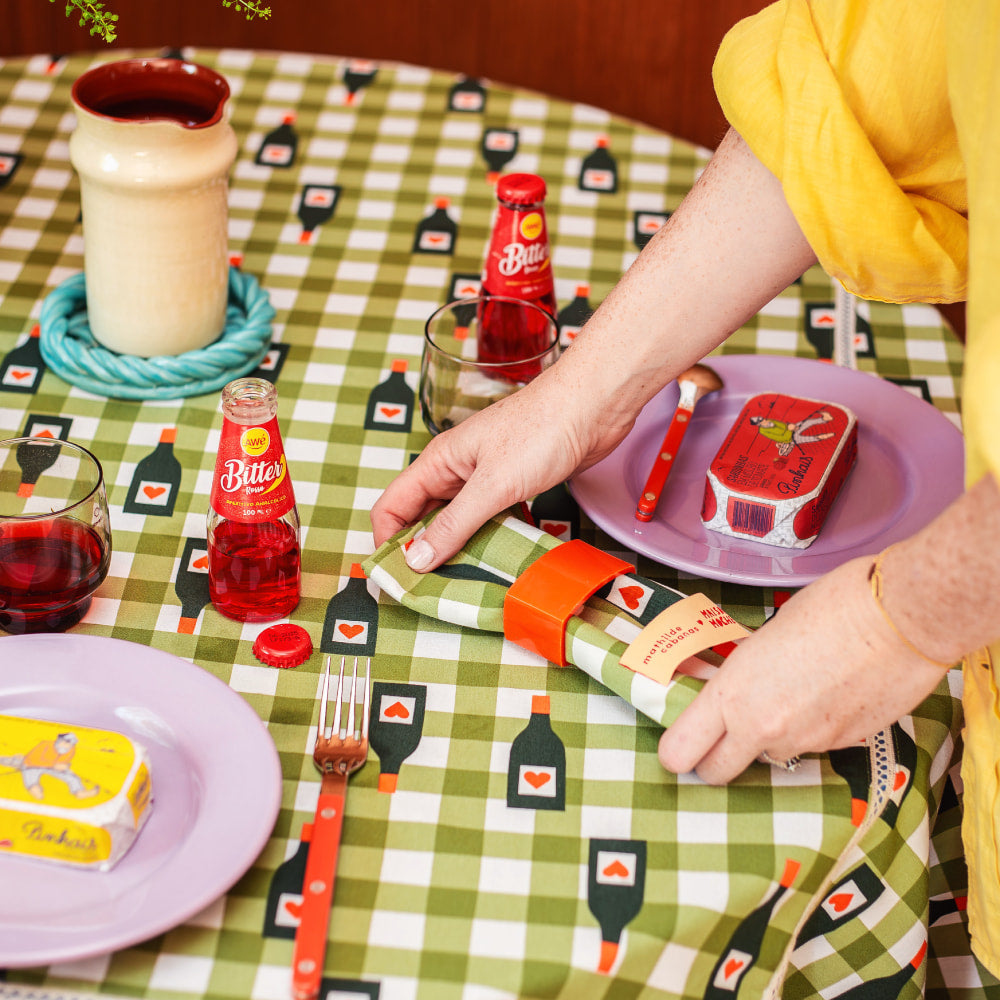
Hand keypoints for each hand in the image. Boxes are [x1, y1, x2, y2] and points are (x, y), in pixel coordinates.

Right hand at [370, 365, 634, 569]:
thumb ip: (453, 524)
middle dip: (422, 552)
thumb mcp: (492, 485)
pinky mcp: (512, 484)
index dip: (388, 542)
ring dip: (457, 549)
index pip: (392, 506)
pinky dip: (488, 538)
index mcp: (438, 462)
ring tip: (463, 583)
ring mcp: (484, 477)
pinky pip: (488, 518)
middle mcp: (455, 469)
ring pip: (456, 520)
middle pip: (422, 517)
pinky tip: (496, 559)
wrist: (594, 406)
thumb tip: (416, 559)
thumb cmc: (542, 430)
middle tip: (430, 591)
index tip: (397, 580)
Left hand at [657, 555, 952, 782]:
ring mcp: (807, 742)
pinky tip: (829, 692)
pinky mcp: (846, 746)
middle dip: (715, 758)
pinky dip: (814, 727)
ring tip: (793, 692)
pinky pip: (814, 745)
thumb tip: (727, 682)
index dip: (677, 750)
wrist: (904, 618)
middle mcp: (765, 728)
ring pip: (772, 756)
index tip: (680, 743)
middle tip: (724, 733)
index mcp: (734, 694)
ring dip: (773, 736)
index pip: (682, 749)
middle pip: (717, 772)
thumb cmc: (833, 606)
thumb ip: (742, 670)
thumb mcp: (765, 634)